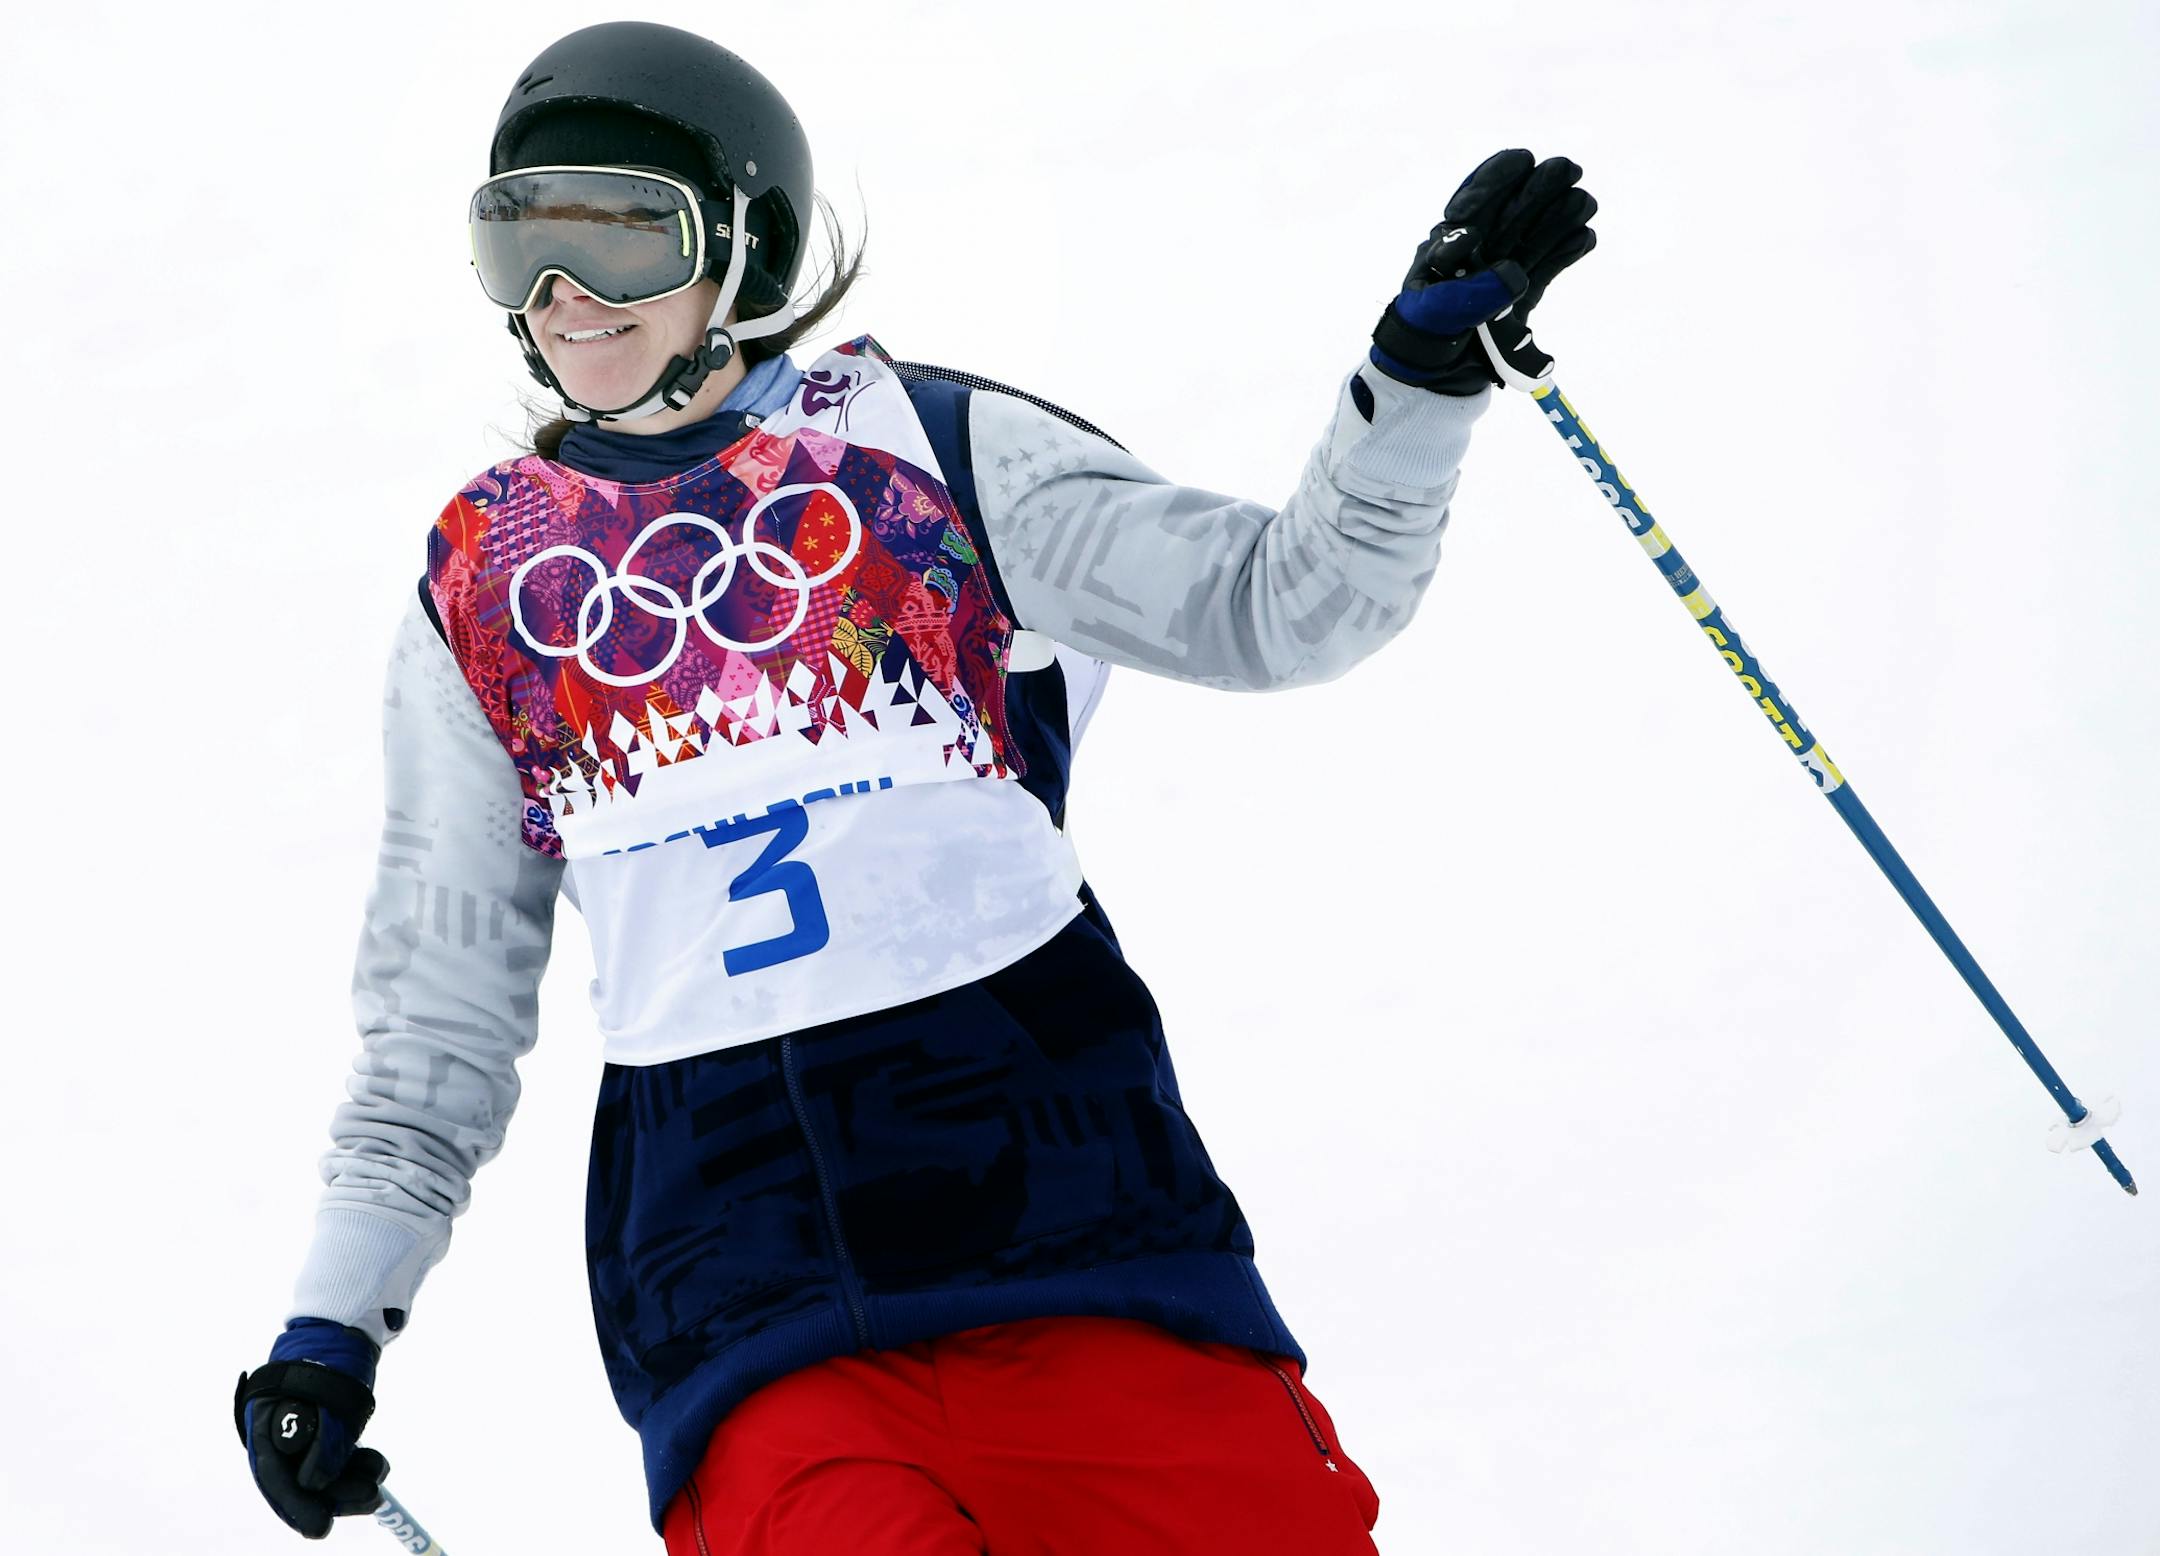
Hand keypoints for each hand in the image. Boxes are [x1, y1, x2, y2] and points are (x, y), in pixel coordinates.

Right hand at [233, 1318, 389, 1537]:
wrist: (342, 1326)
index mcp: (264, 1427)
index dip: (297, 1507)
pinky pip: (335, 1461)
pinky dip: (354, 1467)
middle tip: (371, 1500)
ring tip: (379, 1481)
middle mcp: (279, 1436)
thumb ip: (322, 1440)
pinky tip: (375, 1465)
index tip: (321, 1528)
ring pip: (322, 1476)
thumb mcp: (326, 1397)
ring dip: (350, 1484)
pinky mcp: (325, 1432)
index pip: (276, 1479)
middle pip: (301, 1483)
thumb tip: (317, 1482)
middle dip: (334, 1497)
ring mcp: (302, 1435)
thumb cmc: (328, 1356)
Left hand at [1370, 149, 1597, 393]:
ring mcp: (1504, 272)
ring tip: (1583, 203)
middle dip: (1537, 189)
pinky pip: (1549, 266)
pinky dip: (1566, 251)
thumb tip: (1513, 273)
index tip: (1523, 160)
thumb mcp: (1430, 317)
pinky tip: (1582, 236)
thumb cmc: (1421, 341)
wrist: (1434, 381)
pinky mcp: (1524, 294)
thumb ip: (1466, 295)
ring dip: (1559, 215)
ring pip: (1536, 236)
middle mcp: (1479, 252)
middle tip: (1568, 169)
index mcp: (1448, 245)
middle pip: (1512, 212)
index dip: (1496, 178)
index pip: (1473, 202)